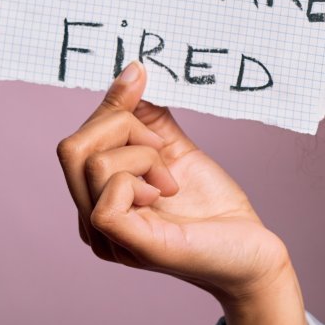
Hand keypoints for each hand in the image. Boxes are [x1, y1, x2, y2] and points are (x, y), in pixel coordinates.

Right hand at [55, 61, 293, 306]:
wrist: (252, 251)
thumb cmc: (214, 209)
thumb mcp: (176, 151)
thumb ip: (149, 119)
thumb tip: (133, 73)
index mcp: (99, 195)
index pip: (78, 141)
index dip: (109, 106)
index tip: (140, 74)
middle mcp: (92, 217)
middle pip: (72, 148)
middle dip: (123, 127)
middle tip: (162, 148)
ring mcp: (106, 235)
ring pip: (93, 163)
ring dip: (143, 156)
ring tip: (170, 181)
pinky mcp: (128, 243)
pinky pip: (108, 194)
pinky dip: (139, 180)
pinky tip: (163, 195)